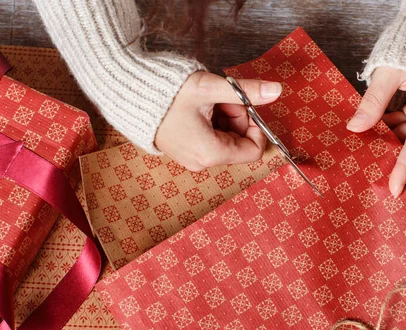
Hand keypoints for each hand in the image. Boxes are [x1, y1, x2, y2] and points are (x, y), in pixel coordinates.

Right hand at [155, 71, 281, 170]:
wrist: (128, 92)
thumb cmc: (165, 92)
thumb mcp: (210, 88)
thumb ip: (246, 91)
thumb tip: (276, 91)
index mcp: (210, 153)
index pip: (254, 150)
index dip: (256, 126)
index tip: (245, 105)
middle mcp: (201, 162)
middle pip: (239, 143)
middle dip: (238, 117)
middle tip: (222, 97)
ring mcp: (192, 158)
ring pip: (226, 139)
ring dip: (225, 116)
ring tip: (207, 99)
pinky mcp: (185, 150)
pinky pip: (211, 138)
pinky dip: (213, 120)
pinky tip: (199, 105)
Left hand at [346, 67, 405, 196]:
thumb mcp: (390, 72)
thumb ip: (373, 101)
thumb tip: (356, 128)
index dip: (404, 167)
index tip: (394, 188)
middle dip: (394, 156)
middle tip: (371, 171)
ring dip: (391, 139)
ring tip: (366, 145)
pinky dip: (394, 127)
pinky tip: (375, 129)